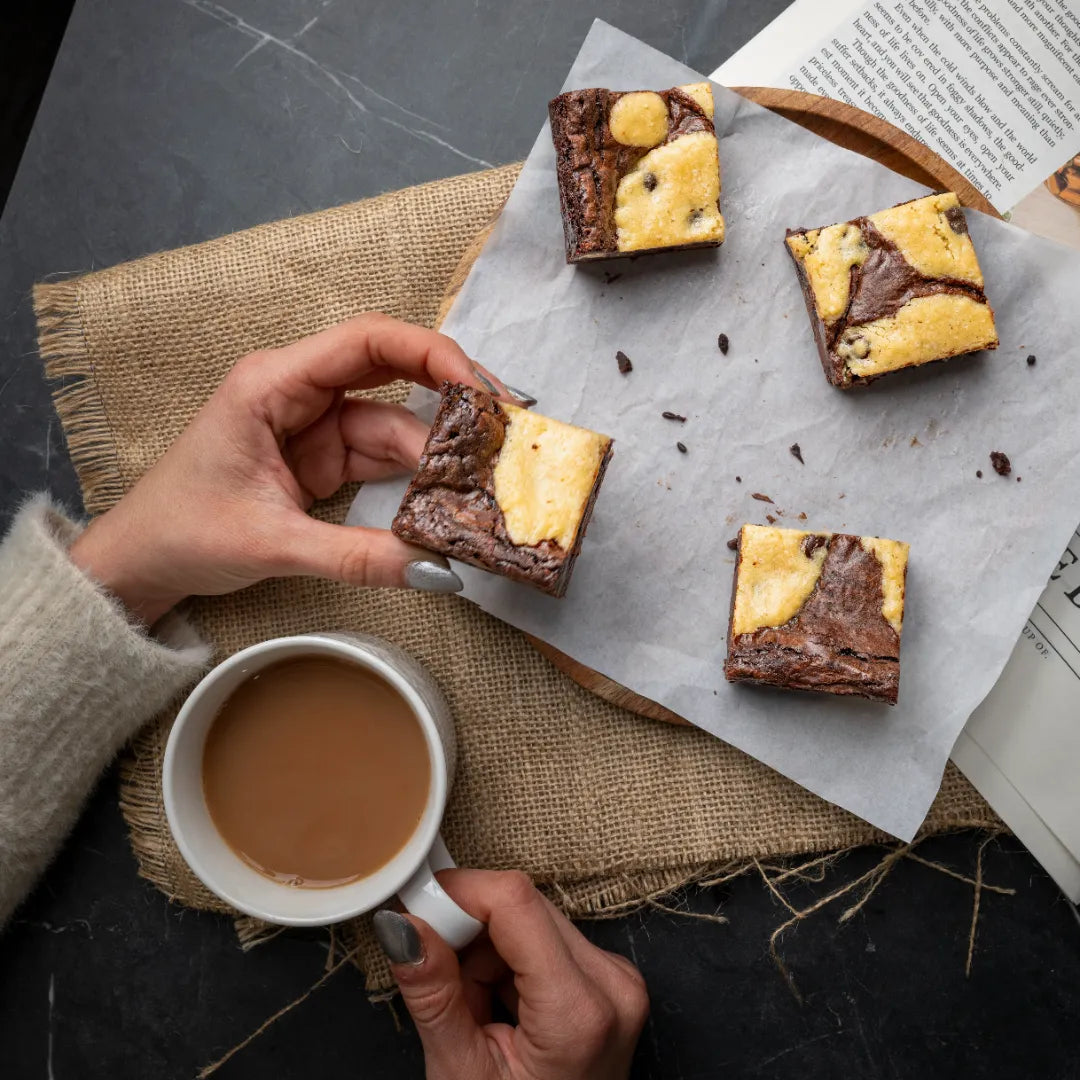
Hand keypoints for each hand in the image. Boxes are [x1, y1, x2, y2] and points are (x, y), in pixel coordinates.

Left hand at [69, 314, 524, 624]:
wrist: (141, 563)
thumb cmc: (180, 531)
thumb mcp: (272, 544)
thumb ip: (356, 557)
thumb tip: (435, 568)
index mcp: (273, 383)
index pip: (366, 342)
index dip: (431, 354)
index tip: (478, 388)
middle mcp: (300, 392)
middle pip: (392, 374)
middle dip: (449, 399)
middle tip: (504, 431)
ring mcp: (315, 427)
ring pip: (394, 424)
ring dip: (437, 451)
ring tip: (485, 476)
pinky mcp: (324, 459)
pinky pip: (383, 458)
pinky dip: (417, 477)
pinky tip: (449, 493)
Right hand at [374, 870, 648, 1079]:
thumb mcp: (461, 1073)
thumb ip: (433, 993)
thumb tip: (402, 923)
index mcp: (580, 1011)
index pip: (514, 901)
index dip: (457, 894)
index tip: (414, 911)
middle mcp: (613, 984)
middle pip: (523, 907)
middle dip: (467, 931)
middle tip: (437, 978)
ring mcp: (618, 980)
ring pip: (531, 919)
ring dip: (486, 950)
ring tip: (473, 1010)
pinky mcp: (611, 980)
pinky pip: (547, 939)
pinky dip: (509, 962)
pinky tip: (498, 1007)